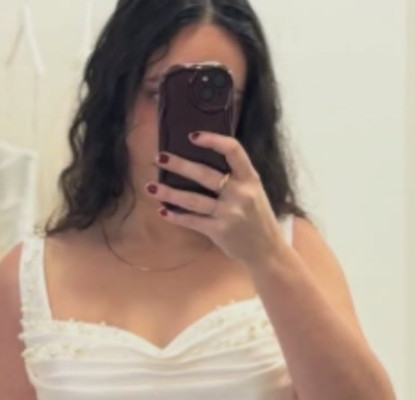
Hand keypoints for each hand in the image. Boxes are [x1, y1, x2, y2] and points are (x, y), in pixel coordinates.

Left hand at [150, 131, 285, 268]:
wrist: (265, 248)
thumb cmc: (256, 217)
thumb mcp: (253, 191)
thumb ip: (235, 177)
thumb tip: (203, 162)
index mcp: (250, 177)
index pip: (233, 150)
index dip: (213, 140)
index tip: (192, 136)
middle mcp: (240, 192)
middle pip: (205, 174)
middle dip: (180, 165)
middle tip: (159, 157)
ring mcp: (229, 212)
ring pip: (194, 200)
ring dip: (169, 193)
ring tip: (150, 187)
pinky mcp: (219, 230)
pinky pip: (192, 221)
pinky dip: (176, 216)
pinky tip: (161, 210)